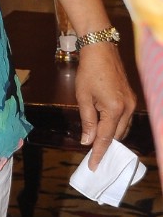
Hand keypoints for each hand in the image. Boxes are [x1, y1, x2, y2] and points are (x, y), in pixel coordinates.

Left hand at [74, 43, 136, 169]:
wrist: (101, 50)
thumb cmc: (89, 72)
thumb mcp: (83, 97)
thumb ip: (87, 121)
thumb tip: (87, 141)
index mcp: (114, 109)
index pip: (106, 137)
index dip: (98, 153)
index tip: (93, 166)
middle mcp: (127, 108)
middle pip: (117, 135)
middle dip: (105, 146)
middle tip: (93, 156)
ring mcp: (132, 103)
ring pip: (123, 128)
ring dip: (111, 136)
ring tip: (97, 144)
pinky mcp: (131, 99)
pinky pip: (125, 119)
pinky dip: (115, 126)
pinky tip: (105, 128)